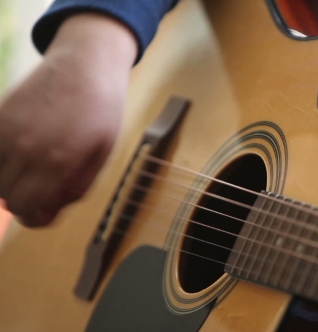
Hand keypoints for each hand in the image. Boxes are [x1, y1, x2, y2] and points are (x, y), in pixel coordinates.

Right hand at [0, 13, 136, 226]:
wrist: (86, 63)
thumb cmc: (103, 109)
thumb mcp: (103, 152)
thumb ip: (78, 186)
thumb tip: (51, 209)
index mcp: (59, 161)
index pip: (29, 209)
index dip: (36, 218)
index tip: (44, 213)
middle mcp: (27, 148)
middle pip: (8, 198)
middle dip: (25, 202)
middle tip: (43, 191)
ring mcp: (7, 130)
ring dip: (10, 183)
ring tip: (33, 171)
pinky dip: (0, 160)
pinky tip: (20, 153)